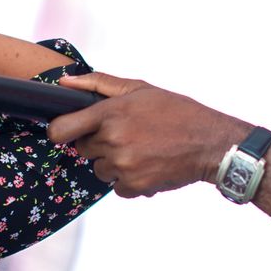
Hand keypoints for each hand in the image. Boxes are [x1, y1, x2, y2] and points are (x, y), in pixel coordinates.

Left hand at [49, 73, 251, 197]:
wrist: (211, 143)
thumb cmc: (177, 112)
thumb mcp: (140, 89)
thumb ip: (98, 84)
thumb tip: (63, 82)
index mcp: (110, 113)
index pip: (61, 129)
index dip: (59, 132)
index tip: (65, 133)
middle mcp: (112, 139)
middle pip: (83, 149)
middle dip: (98, 143)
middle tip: (126, 135)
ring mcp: (122, 165)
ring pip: (100, 170)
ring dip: (114, 163)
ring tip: (141, 150)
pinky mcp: (134, 186)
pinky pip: (117, 188)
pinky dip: (129, 181)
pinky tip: (148, 165)